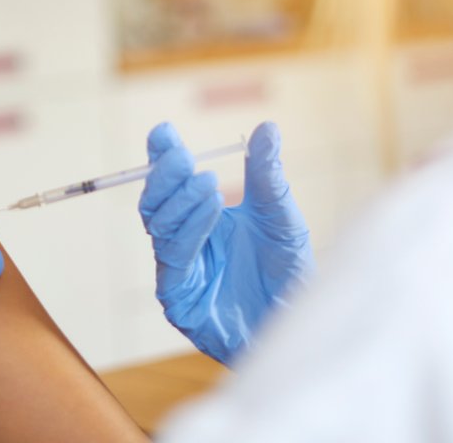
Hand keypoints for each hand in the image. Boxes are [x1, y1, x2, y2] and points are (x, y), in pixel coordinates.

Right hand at [139, 121, 313, 365]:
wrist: (299, 323)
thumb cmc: (289, 273)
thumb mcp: (281, 217)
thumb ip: (267, 176)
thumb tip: (267, 128)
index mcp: (200, 218)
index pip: (171, 183)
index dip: (162, 157)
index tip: (163, 131)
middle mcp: (183, 241)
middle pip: (154, 202)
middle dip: (164, 176)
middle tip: (183, 155)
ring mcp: (178, 270)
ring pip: (158, 226)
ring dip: (181, 200)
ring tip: (209, 182)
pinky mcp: (178, 298)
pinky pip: (173, 257)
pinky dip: (190, 229)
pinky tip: (211, 209)